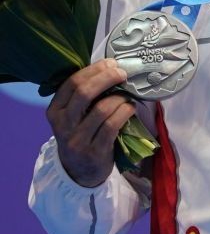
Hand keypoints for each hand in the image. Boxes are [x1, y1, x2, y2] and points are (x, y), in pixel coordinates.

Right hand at [47, 60, 135, 186]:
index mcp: (55, 110)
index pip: (71, 83)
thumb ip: (84, 97)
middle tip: (123, 73)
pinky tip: (130, 108)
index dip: (93, 70)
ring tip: (128, 96)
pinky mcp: (94, 151)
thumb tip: (110, 69)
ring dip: (119, 98)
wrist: (79, 171)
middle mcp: (62, 124)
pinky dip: (124, 113)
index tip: (110, 63)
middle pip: (84, 93)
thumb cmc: (81, 135)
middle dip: (106, 78)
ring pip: (101, 109)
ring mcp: (77, 139)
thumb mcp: (73, 116)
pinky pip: (111, 126)